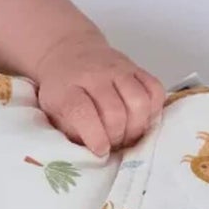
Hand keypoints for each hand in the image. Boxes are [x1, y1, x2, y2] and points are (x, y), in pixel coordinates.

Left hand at [33, 31, 164, 158]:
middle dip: (117, 136)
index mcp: (67, 89)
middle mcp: (94, 76)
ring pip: (138, 101)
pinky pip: (155, 89)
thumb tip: (90, 155)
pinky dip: (153, 110)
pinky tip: (142, 119)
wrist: (70, 53)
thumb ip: (69, 132)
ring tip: (128, 135)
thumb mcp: (53, 112)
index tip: (101, 150)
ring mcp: (118, 69)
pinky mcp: (137, 68)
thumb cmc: (62, 91)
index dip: (94, 136)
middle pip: (115, 111)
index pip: (82, 112)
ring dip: (137, 127)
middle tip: (114, 145)